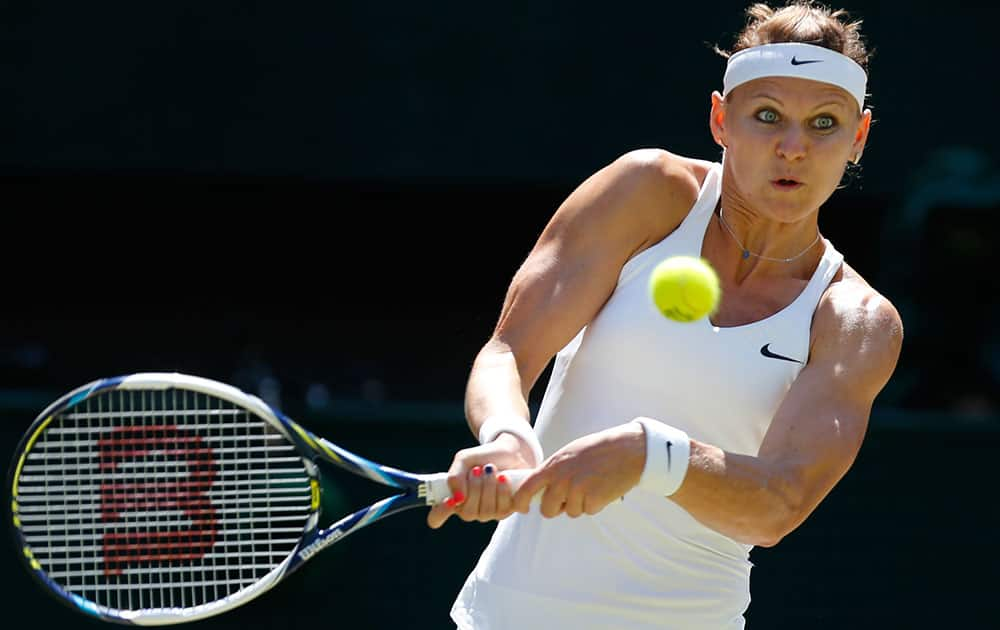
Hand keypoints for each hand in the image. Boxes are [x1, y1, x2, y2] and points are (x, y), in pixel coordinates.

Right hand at [426, 433, 535, 528]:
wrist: (510, 451)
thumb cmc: (482, 457)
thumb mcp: (463, 459)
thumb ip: (455, 476)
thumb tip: (457, 498)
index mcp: (454, 498)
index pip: (437, 517)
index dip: (441, 512)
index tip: (450, 500)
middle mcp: (471, 509)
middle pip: (467, 513)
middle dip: (474, 488)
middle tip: (478, 469)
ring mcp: (490, 512)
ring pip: (487, 511)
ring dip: (490, 485)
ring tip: (492, 469)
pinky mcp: (509, 509)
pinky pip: (507, 508)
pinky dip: (505, 490)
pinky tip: (505, 477)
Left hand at [511, 422, 644, 517]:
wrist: (628, 450)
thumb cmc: (599, 449)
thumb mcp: (570, 454)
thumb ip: (554, 470)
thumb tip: (541, 489)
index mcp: (553, 465)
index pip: (527, 487)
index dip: (521, 501)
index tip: (522, 508)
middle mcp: (562, 479)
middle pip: (547, 509)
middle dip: (556, 508)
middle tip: (569, 498)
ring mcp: (577, 490)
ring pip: (570, 511)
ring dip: (579, 504)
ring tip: (592, 484)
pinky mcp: (593, 500)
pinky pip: (588, 511)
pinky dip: (595, 504)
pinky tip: (602, 488)